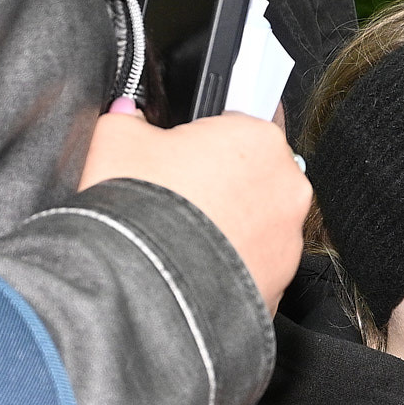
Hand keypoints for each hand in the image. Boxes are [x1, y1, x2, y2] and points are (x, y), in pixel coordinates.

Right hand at [79, 109, 310, 314]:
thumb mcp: (116, 141)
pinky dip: (230, 265)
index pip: (240, 122)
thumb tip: (127, 115)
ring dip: (229, 225)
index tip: (188, 151)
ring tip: (182, 234)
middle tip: (178, 194)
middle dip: (222, 183)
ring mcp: (288, 238)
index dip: (208, 137)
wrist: (144, 288)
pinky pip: (254, 264)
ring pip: (259, 223)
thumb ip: (126, 117)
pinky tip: (195, 265)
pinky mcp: (280, 282)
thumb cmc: (140, 212)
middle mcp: (286, 186)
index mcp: (257, 138)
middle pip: (254, 174)